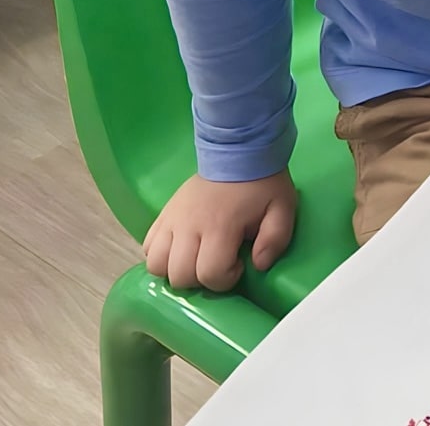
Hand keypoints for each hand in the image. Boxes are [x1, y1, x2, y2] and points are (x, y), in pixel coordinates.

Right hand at [143, 170, 297, 291]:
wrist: (238, 150)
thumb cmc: (261, 183)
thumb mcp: (282, 208)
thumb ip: (275, 240)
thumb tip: (258, 265)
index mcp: (220, 226)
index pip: (210, 273)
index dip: (226, 279)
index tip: (238, 264)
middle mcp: (189, 226)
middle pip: (179, 275)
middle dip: (200, 279)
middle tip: (217, 262)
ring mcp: (171, 219)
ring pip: (156, 265)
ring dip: (175, 270)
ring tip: (196, 259)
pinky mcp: (163, 214)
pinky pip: (147, 246)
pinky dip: (161, 255)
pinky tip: (180, 249)